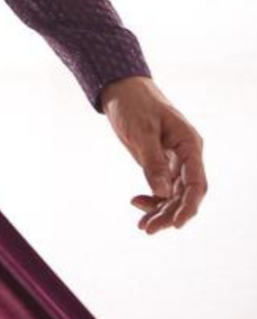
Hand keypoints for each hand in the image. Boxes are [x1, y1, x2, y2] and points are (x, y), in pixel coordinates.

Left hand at [98, 75, 206, 233]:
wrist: (121, 89)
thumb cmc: (134, 104)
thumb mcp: (141, 132)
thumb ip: (152, 162)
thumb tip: (162, 193)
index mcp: (189, 144)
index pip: (196, 182)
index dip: (189, 206)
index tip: (177, 224)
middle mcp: (187, 154)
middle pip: (186, 193)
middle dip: (170, 213)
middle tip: (147, 229)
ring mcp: (175, 159)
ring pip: (174, 194)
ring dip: (160, 211)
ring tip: (142, 226)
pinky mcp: (161, 162)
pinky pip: (162, 187)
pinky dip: (152, 199)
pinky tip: (136, 203)